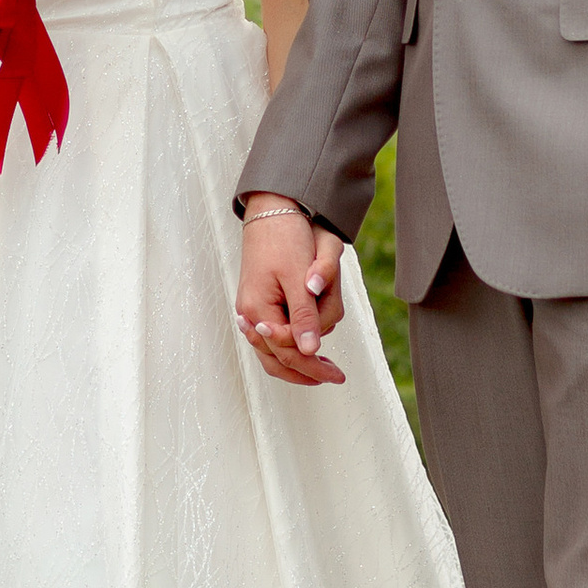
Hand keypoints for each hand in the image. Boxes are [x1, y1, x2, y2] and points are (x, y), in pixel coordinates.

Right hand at [233, 193, 347, 387]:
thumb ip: (304, 316)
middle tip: (335, 377)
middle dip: (307, 370)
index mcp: (257, 310)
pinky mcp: (260, 304)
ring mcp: (252, 311)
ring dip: (302, 351)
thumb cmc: (285, 238)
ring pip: (276, 350)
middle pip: (277, 358)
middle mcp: (250, 315)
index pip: (286, 352)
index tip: (337, 374)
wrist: (272, 210)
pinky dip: (293, 341)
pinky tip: (310, 340)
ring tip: (326, 354)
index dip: (312, 365)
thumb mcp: (299, 278)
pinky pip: (275, 334)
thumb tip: (310, 351)